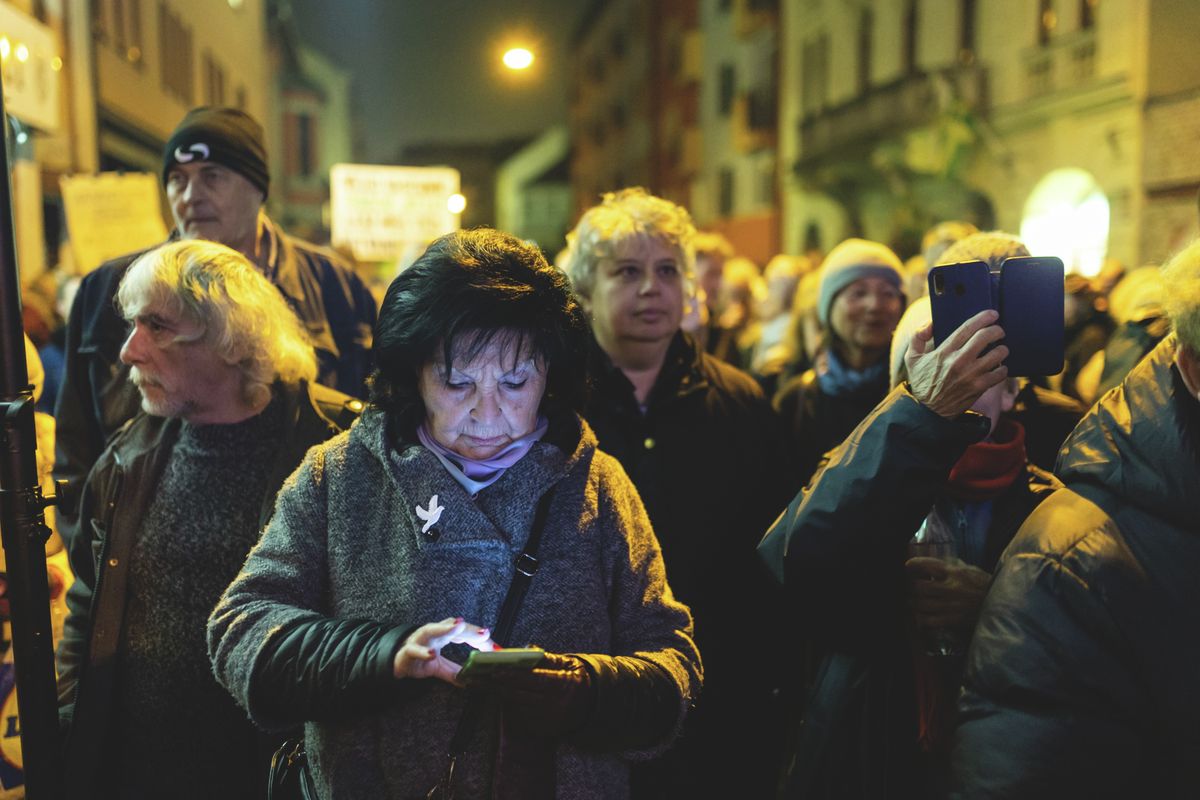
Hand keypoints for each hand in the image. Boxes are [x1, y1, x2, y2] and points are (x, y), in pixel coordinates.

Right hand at [393, 617, 492, 683]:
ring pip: (432, 629)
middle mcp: (433, 633)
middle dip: (469, 629)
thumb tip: (471, 681)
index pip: (465, 633)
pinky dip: (422, 651)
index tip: (495, 648)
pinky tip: (431, 654)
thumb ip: (455, 672)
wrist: (393, 662)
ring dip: (446, 628)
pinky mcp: (408, 650)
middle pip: (453, 626)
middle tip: (485, 633)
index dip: (479, 639)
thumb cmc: (417, 658)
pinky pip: (415, 649)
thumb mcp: (439, 667)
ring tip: (458, 627)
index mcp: (444, 635)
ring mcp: (420, 639)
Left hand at [463, 651, 594, 737]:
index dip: (510, 675)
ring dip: (499, 696)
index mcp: (562, 684)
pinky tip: (500, 697)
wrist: (593, 704)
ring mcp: (550, 721)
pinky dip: (510, 707)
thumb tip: (524, 649)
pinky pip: (522, 718)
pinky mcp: (545, 732)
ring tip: (480, 684)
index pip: (532, 679)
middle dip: (494, 686)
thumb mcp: (567, 662)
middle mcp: (556, 705)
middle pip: (518, 695)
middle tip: (473, 679)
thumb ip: (545, 657)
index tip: (490, 670)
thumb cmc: (576, 678)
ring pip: (517, 707)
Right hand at [905, 309, 1008, 418]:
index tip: (992, 314)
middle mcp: (958, 362)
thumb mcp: (912, 358)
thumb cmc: (922, 382)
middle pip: (985, 337)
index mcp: (943, 352)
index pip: (967, 328)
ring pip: (997, 354)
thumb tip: (931, 322)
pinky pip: (1000, 373)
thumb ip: (918, 337)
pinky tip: (998, 367)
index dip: (983, 318)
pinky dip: (1003, 368)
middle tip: (999, 330)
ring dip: (1002, 349)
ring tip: (1000, 349)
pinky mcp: (979, 388)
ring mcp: (971, 375)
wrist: (928, 411)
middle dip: (996, 330)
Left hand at [906, 557, 991, 631]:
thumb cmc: (986, 586)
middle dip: (909, 586)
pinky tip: (920, 615)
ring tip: (912, 600)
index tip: (907, 566)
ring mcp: (950, 605)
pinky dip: (921, 618)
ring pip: (920, 604)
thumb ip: (952, 565)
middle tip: (908, 586)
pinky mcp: (953, 620)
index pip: (926, 565)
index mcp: (955, 572)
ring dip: (912, 602)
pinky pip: (928, 620)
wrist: (1004, 606)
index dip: (912, 565)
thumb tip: (935, 563)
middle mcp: (950, 588)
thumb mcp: (971, 570)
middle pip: (918, 586)